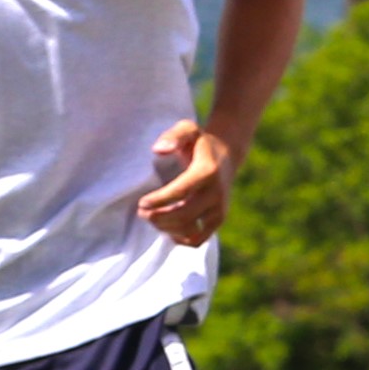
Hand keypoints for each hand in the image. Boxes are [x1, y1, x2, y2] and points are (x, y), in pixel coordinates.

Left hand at [139, 120, 232, 242]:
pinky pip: (198, 240)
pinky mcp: (219, 220)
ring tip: (152, 217)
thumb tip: (158, 150)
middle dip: (158, 216)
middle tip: (142, 212)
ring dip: (166, 228)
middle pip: (184, 215)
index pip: (182, 192)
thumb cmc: (199, 142)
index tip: (142, 202)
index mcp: (208, 171)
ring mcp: (220, 209)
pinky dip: (180, 239)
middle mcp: (217, 193)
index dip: (160, 200)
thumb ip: (173, 136)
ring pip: (189, 230)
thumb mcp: (187, 129)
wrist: (226, 156)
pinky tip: (167, 227)